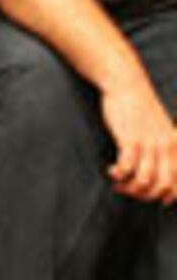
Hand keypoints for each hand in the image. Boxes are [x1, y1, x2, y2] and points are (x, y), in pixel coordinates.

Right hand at [101, 81, 176, 203]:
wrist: (127, 83)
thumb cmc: (140, 105)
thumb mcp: (161, 127)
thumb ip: (164, 147)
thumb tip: (158, 169)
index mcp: (175, 145)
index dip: (167, 196)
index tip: (154, 198)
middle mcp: (165, 147)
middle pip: (161, 186)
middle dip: (144, 195)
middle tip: (130, 191)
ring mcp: (148, 143)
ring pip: (144, 180)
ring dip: (129, 187)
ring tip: (119, 183)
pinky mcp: (130, 139)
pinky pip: (127, 167)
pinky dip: (119, 174)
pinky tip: (112, 171)